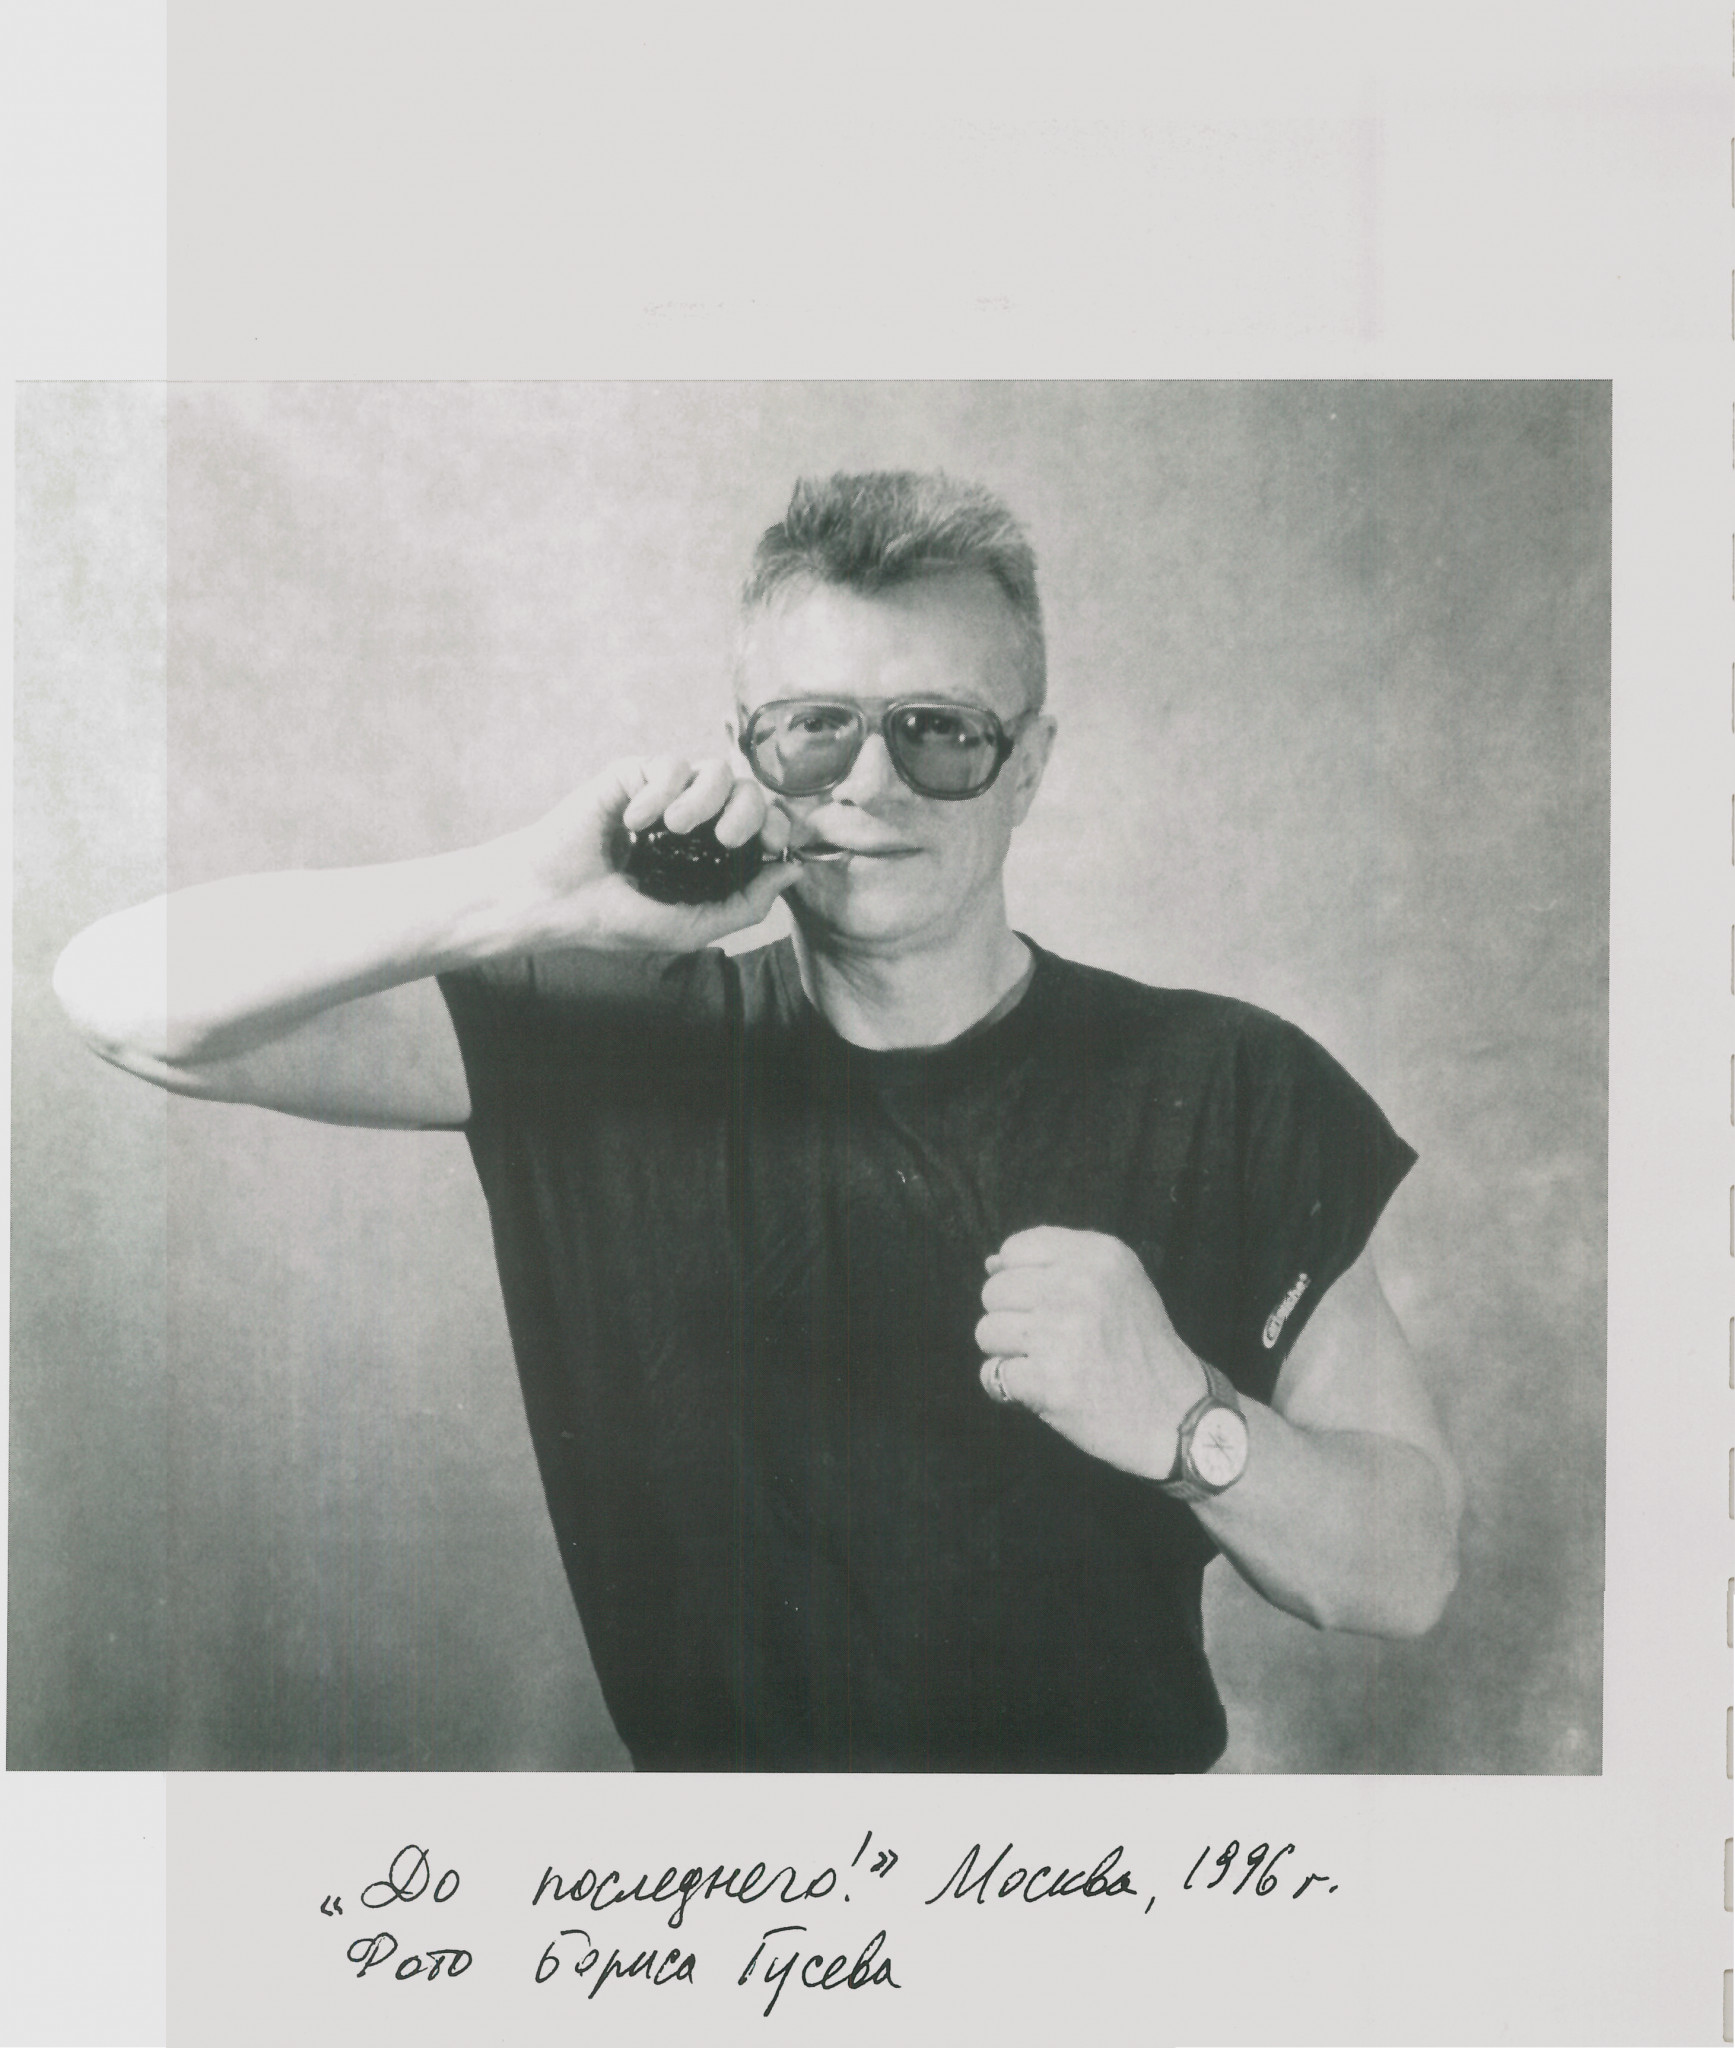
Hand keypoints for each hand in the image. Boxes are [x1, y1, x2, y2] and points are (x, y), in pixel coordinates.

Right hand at [486, 754, 799, 954]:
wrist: (557, 901)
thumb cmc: (619, 918)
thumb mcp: (694, 925)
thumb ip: (747, 903)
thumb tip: (795, 870)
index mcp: (715, 853)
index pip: (765, 823)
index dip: (777, 826)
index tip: (768, 845)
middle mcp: (697, 818)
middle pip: (749, 790)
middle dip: (749, 810)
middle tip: (725, 839)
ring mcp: (667, 794)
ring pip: (715, 769)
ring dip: (704, 798)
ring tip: (673, 829)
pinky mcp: (634, 775)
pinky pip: (668, 763)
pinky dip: (659, 791)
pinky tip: (633, 821)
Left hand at [975, 1227, 1208, 1480]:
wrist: (1177, 1415)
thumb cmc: (1141, 1347)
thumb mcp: (1119, 1284)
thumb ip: (1058, 1265)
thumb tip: (991, 1263)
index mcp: (1100, 1256)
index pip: (1016, 1248)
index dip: (1016, 1278)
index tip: (1042, 1302)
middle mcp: (1079, 1287)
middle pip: (994, 1291)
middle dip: (1011, 1319)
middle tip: (1047, 1340)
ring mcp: (1062, 1334)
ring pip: (986, 1331)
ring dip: (1007, 1353)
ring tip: (1045, 1363)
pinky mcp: (1049, 1381)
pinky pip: (992, 1374)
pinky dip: (1008, 1387)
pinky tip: (1042, 1389)